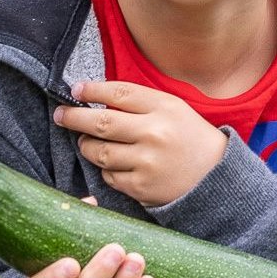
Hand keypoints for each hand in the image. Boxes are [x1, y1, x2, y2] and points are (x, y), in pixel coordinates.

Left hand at [53, 80, 228, 207]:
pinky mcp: (142, 187)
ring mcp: (147, 162)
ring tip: (85, 141)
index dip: (92, 90)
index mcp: (164, 107)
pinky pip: (109, 175)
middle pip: (101, 122)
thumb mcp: (173, 108)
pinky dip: (106, 168)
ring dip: (86, 146)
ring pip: (100, 152)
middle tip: (60, 115)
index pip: (118, 93)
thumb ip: (140, 101)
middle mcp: (154, 133)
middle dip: (74, 117)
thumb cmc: (189, 137)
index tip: (76, 90)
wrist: (216, 176)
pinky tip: (113, 163)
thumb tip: (96, 96)